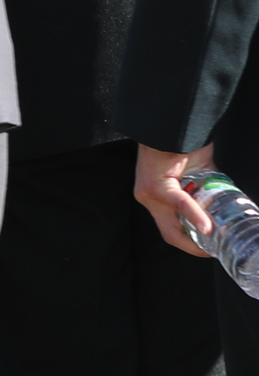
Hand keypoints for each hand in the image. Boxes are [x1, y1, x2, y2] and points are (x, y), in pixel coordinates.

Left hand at [142, 142, 221, 257]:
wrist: (170, 124)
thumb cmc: (181, 142)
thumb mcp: (197, 171)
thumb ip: (207, 185)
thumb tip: (226, 198)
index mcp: (156, 197)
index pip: (170, 229)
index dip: (189, 243)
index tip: (209, 249)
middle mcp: (148, 199)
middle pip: (170, 234)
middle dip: (193, 247)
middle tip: (214, 252)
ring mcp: (149, 194)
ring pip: (173, 224)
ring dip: (196, 235)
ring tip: (216, 242)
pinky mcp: (156, 185)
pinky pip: (179, 203)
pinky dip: (194, 215)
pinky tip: (207, 225)